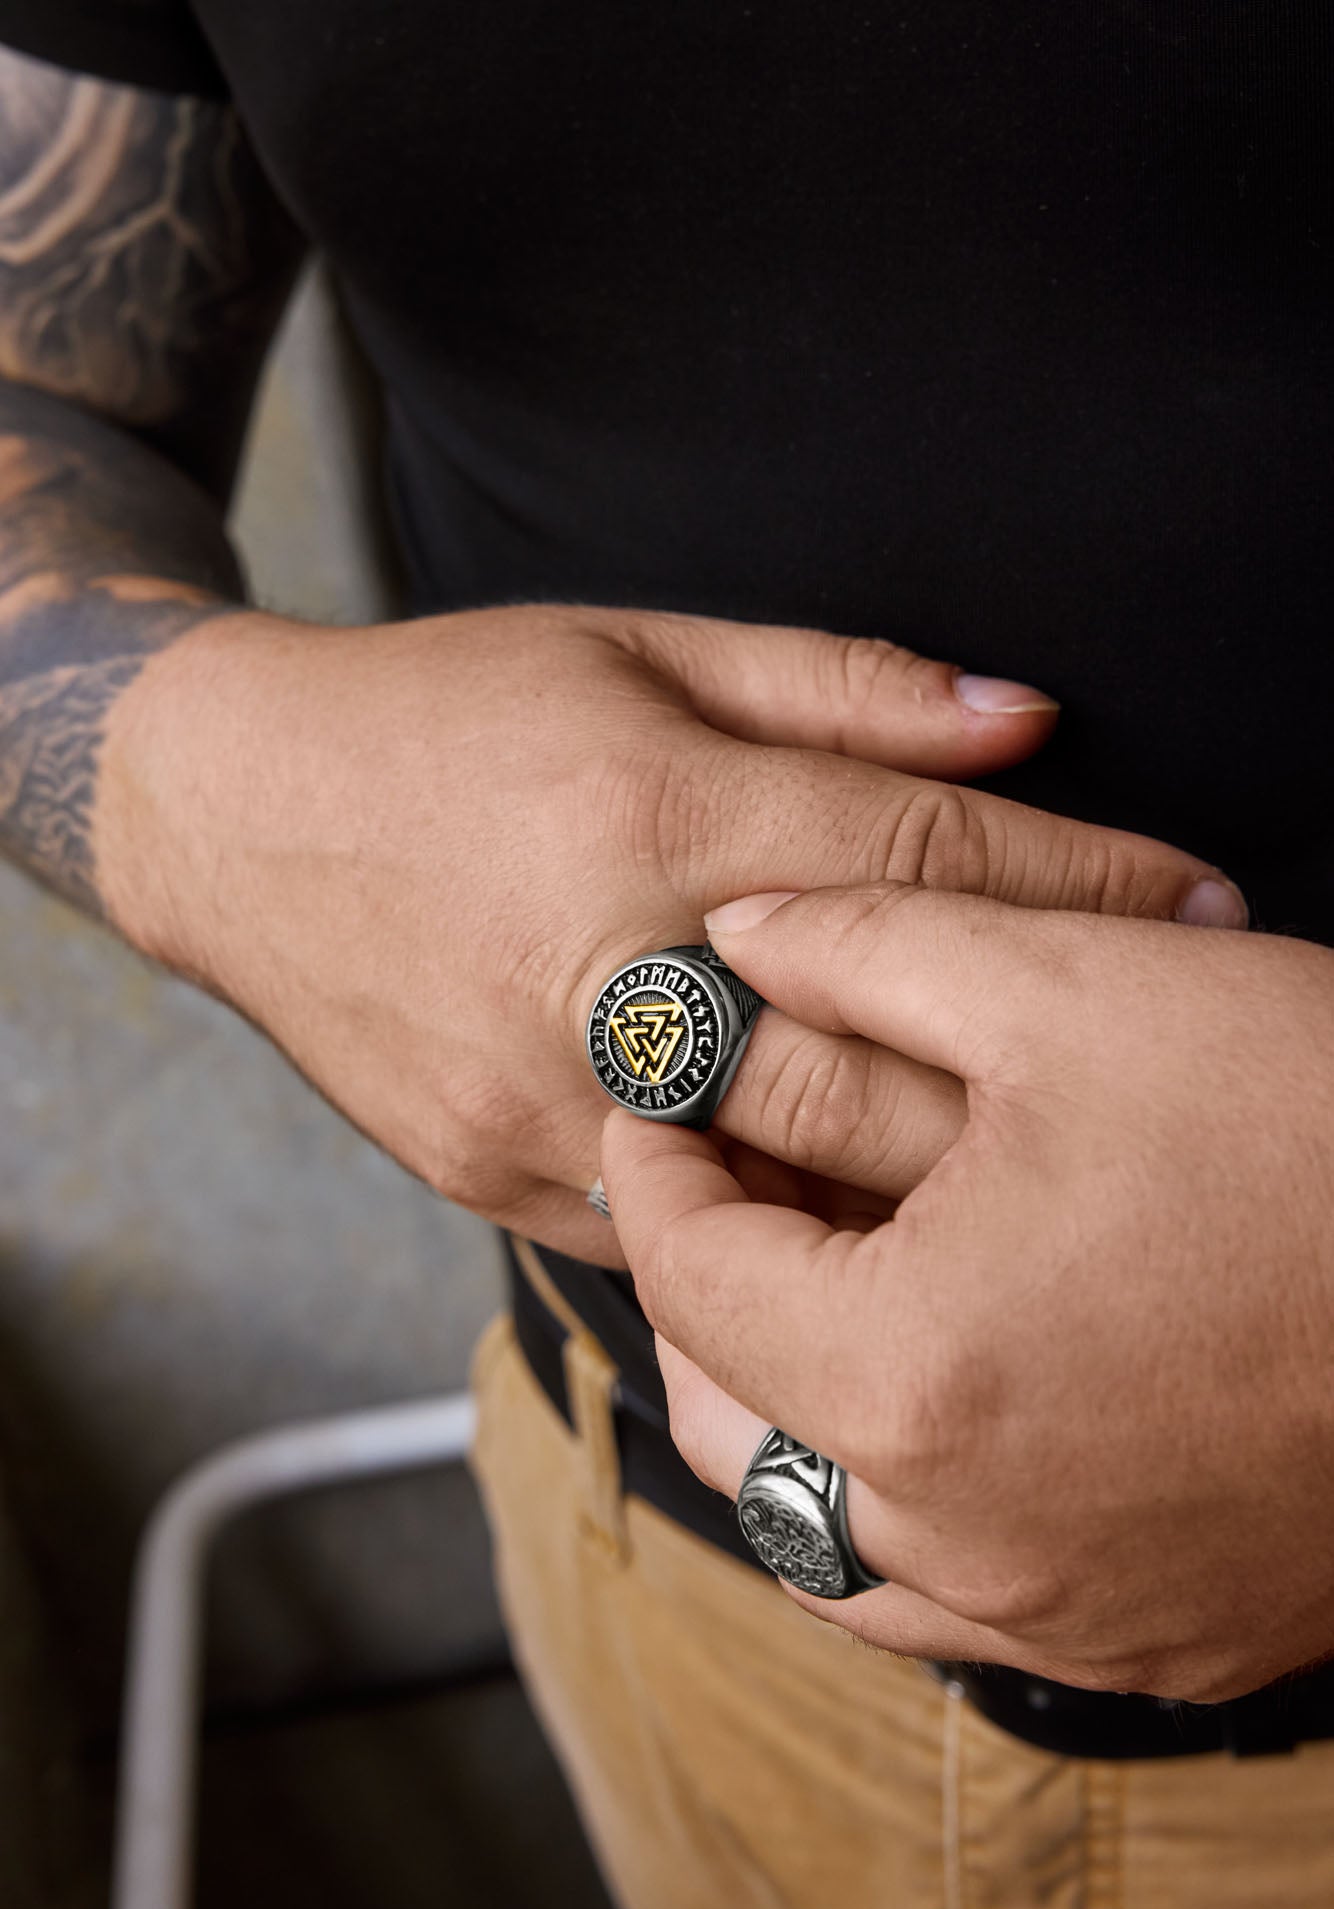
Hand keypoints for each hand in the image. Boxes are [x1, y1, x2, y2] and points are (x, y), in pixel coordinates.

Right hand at [100, 601, 1237, 1260]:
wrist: (236, 823)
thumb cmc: (448, 715)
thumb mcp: (641, 649)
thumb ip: (843, 692)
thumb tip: (1029, 720)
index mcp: (653, 820)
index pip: (929, 862)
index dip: (1093, 881)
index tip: (1208, 902)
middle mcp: (608, 977)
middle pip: (890, 1048)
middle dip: (1048, 1055)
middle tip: (1167, 1053)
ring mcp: (552, 1104)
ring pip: (795, 1182)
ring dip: (934, 1175)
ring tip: (1047, 1163)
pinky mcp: (504, 1181)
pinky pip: (688, 1236)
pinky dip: (788, 1228)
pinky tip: (870, 1220)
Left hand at [604, 885, 1333, 1699]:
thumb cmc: (1329, 1134)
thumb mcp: (1080, 986)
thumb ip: (868, 944)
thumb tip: (737, 934)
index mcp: (908, 1376)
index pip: (685, 1272)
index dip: (652, 1159)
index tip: (662, 1096)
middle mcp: (960, 1537)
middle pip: (723, 1421)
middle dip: (702, 1286)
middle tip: (735, 1176)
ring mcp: (1056, 1608)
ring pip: (818, 1528)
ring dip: (786, 1401)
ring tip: (825, 1272)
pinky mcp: (1146, 1638)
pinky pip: (949, 1588)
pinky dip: (901, 1487)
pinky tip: (950, 1380)